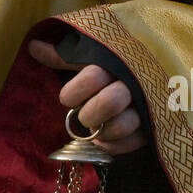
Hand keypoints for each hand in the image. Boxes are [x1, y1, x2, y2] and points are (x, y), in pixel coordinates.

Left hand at [28, 39, 146, 155]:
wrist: (160, 73)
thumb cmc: (116, 66)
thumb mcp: (92, 56)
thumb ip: (64, 56)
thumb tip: (32, 46)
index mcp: (117, 60)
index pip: (93, 77)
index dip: (73, 92)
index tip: (69, 98)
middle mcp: (135, 82)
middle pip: (110, 101)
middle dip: (89, 114)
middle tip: (85, 117)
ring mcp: (149, 105)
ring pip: (122, 125)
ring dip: (102, 132)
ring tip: (98, 128)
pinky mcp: (157, 126)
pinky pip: (133, 143)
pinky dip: (114, 146)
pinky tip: (106, 140)